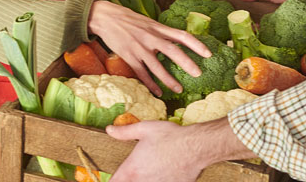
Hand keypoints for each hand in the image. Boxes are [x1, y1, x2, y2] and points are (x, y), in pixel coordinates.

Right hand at [87, 0, 210, 96]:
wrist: (105, 17)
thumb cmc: (128, 19)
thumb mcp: (148, 22)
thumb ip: (161, 32)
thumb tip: (176, 41)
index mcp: (158, 28)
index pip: (181, 35)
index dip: (196, 44)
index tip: (208, 53)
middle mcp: (151, 37)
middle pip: (172, 50)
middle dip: (186, 62)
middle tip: (198, 74)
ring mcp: (139, 47)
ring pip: (157, 66)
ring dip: (168, 79)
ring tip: (178, 89)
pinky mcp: (128, 55)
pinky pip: (141, 73)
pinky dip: (150, 84)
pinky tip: (157, 92)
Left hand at [106, 119, 253, 181]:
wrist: (196, 146)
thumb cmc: (171, 136)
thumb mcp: (144, 129)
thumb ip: (124, 132)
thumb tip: (109, 130)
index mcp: (132, 169)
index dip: (113, 180)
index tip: (116, 177)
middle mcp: (143, 181)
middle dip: (129, 180)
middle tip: (136, 172)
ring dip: (146, 180)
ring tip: (153, 171)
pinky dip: (160, 181)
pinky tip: (165, 174)